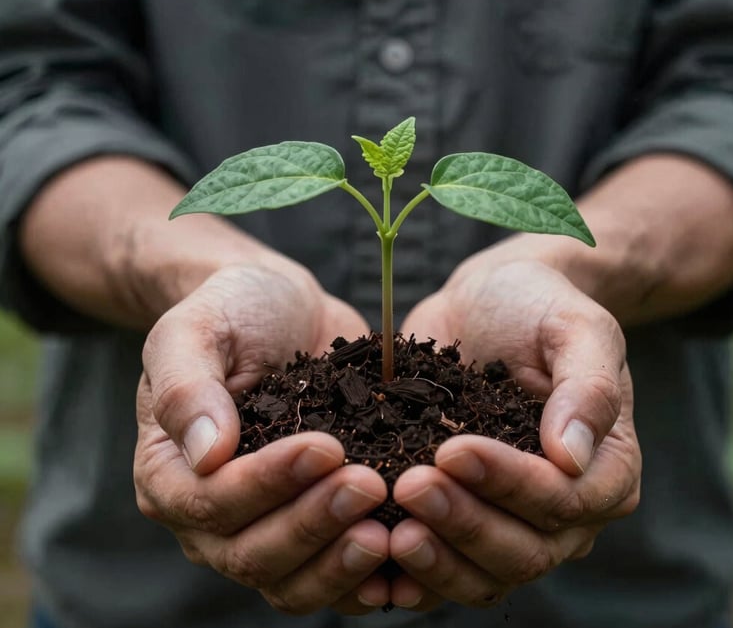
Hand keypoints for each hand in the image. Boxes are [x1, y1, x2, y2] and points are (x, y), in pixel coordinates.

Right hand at [134, 264, 391, 613]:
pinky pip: (332, 572)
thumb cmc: (232, 312)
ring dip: (341, 561)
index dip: (267, 483)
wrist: (285, 309)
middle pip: (252, 554)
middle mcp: (210, 515)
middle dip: (313, 524)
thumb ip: (186, 386)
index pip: (210, 501)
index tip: (326, 447)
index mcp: (170, 472)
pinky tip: (404, 551)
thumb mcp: (195, 330)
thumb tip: (206, 454)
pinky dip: (365, 575)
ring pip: (292, 580)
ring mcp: (264, 525)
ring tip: (392, 528)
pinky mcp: (312, 522)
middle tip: (370, 484)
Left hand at [387, 259, 639, 609]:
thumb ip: (588, 387)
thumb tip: (571, 456)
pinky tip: (373, 552)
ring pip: (483, 573)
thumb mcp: (576, 327)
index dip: (509, 483)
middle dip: (464, 523)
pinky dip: (413, 572)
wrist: (488, 302)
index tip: (452, 449)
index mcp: (606, 468)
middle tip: (410, 485)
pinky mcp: (465, 516)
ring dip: (437, 558)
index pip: (563, 499)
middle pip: (523, 550)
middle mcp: (566, 510)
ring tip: (389, 526)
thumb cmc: (539, 306)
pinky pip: (445, 563)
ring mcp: (512, 520)